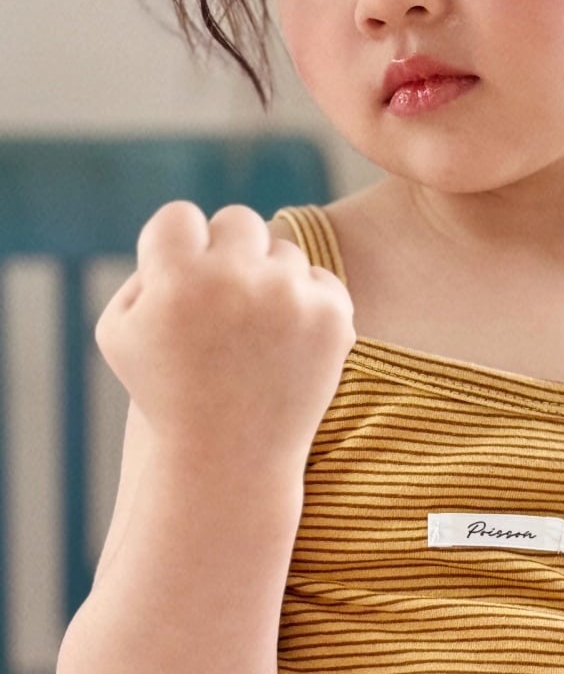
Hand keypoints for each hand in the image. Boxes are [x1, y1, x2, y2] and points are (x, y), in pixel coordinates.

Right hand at [96, 202, 354, 462]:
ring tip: (252, 335)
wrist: (229, 457)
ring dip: (268, 280)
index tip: (180, 286)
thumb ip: (144, 269)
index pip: (181, 216)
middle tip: (221, 302)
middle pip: (238, 221)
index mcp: (179, 277)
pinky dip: (305, 304)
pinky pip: (320, 280)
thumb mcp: (121, 332)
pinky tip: (284, 343)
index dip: (176, 249)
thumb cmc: (166, 393)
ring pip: (283, 252)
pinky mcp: (332, 317)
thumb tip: (188, 232)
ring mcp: (290, 296)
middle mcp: (237, 279)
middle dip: (227, 254)